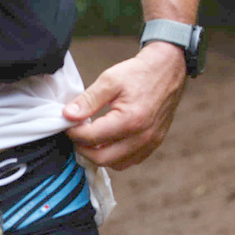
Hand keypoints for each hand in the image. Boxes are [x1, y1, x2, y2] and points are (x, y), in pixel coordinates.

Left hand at [62, 41, 187, 169]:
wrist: (167, 70)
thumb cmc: (139, 73)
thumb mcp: (109, 80)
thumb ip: (87, 100)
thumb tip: (67, 115)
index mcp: (130, 120)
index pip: (91, 138)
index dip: (73, 132)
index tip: (67, 124)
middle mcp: (142, 136)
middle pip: (102, 158)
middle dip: (83, 148)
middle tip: (76, 134)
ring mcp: (150, 142)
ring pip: (116, 164)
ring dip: (99, 155)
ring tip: (91, 137)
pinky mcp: (155, 143)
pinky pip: (130, 161)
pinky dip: (115, 156)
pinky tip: (107, 141)